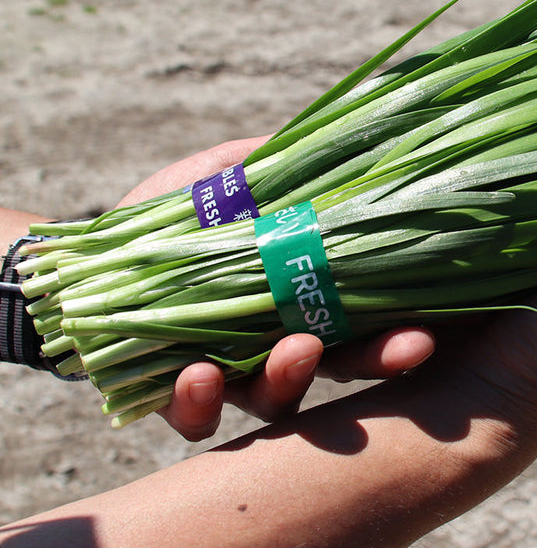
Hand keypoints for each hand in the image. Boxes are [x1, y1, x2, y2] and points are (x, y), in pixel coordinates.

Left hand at [118, 137, 434, 441]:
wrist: (95, 252)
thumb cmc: (171, 210)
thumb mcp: (226, 174)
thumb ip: (275, 162)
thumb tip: (332, 132)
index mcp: (301, 297)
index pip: (363, 320)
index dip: (398, 331)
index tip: (430, 328)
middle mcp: (278, 343)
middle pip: (340, 366)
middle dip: (377, 361)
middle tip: (408, 348)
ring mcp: (233, 373)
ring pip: (276, 398)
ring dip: (291, 381)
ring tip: (295, 352)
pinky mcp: (178, 395)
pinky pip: (196, 415)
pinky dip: (200, 401)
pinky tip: (200, 374)